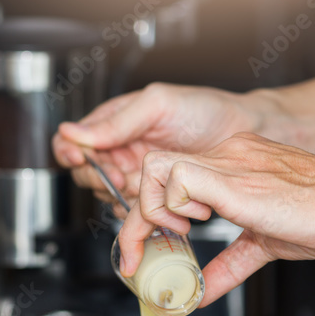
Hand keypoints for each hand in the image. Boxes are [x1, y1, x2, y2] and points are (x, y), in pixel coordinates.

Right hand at [51, 83, 260, 209]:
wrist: (244, 134)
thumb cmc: (206, 109)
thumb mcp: (157, 105)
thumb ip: (115, 121)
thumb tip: (73, 132)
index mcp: (114, 121)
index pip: (72, 140)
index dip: (69, 152)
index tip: (82, 160)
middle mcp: (121, 148)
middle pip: (86, 172)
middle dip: (99, 177)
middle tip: (120, 176)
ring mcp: (136, 173)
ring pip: (106, 194)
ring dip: (120, 195)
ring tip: (143, 187)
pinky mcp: (153, 195)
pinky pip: (131, 208)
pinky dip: (137, 210)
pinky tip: (153, 201)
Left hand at [118, 133, 314, 305]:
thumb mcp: (264, 245)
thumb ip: (228, 264)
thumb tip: (201, 291)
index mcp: (230, 167)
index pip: (165, 179)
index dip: (145, 218)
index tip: (142, 254)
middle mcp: (224, 157)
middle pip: (149, 169)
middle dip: (136, 219)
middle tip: (140, 255)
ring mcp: (227, 163)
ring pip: (155, 167)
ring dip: (153, 210)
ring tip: (176, 239)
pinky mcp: (235, 178)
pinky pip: (178, 177)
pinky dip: (174, 208)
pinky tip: (196, 230)